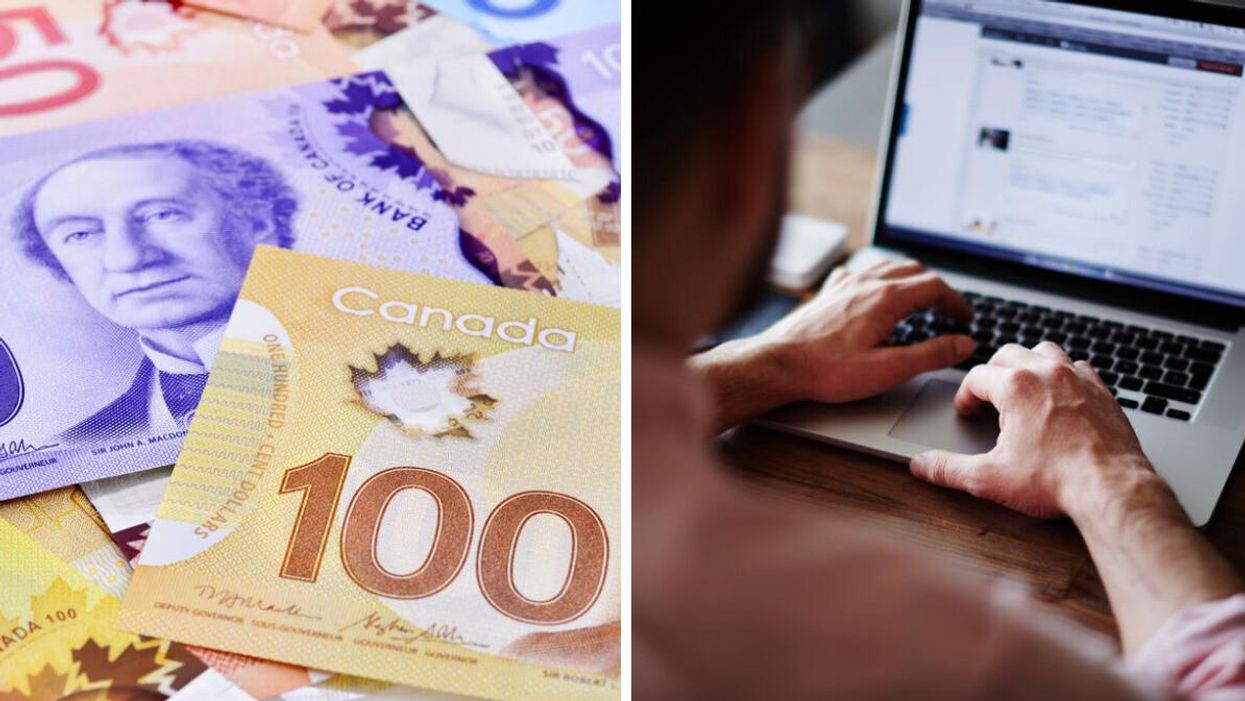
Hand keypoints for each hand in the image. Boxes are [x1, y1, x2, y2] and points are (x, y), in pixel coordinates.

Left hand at [690, 259, 974, 431]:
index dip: (956, 302)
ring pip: (888, 266)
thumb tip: (962, 344)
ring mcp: (844, 283)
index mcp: (886, 298)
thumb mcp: (888, 369)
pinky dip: (881, 276)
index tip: (965, 318)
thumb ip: (930, 355)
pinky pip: (861, 271)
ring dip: (911, 279)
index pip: (935, 287)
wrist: (777, 364)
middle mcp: (865, 282)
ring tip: (922, 298)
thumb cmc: (826, 371)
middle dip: (937, 289)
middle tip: (949, 310)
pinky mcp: (828, 292)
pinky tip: (877, 290)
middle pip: (914, 271)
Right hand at [910, 341, 1162, 518]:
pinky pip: (1079, 367)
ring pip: (1045, 351)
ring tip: (1022, 387)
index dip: (965, 395)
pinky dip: (1065, 374)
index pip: (976, 376)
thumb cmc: (1056, 480)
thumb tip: (922, 465)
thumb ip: (949, 468)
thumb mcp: (990, 478)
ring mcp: (1078, 379)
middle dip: (992, 372)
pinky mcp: (1103, 391)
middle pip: (1008, 353)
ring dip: (1029, 364)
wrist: (1111, 488)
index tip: (966, 411)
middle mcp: (1047, 373)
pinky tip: (1061, 396)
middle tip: (988, 396)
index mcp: (1016, 387)